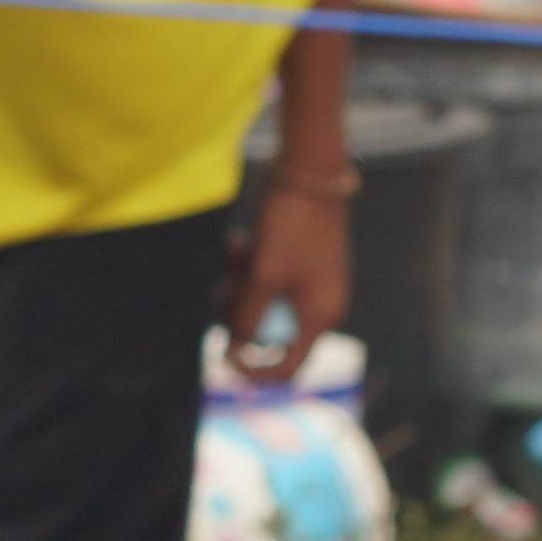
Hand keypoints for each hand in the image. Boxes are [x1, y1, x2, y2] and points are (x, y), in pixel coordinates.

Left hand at [224, 166, 351, 374]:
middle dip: (238, 314)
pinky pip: (265, 281)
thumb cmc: (291, 223)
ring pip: (261, 304)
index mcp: (320, 317)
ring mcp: (309, 284)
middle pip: (268, 333)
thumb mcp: (263, 274)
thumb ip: (247, 317)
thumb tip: (233, 352)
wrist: (310, 170)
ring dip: (238, 285)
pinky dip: (246, 268)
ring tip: (232, 251)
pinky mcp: (297, 264)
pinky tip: (238, 241)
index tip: (221, 359)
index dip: (253, 371)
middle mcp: (319, 306)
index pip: (288, 367)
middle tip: (221, 287)